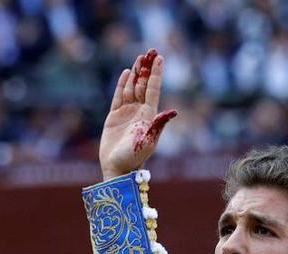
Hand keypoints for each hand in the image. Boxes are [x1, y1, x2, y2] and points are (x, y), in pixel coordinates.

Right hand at [99, 48, 177, 179]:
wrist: (118, 169)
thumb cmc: (135, 158)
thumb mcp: (149, 141)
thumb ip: (159, 125)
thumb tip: (173, 111)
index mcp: (149, 115)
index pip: (153, 89)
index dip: (156, 73)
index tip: (160, 57)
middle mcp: (140, 111)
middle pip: (143, 84)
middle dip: (147, 68)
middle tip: (150, 50)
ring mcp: (127, 113)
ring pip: (132, 87)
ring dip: (136, 72)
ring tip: (140, 57)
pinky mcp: (114, 116)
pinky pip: (118, 96)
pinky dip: (122, 84)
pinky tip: (127, 73)